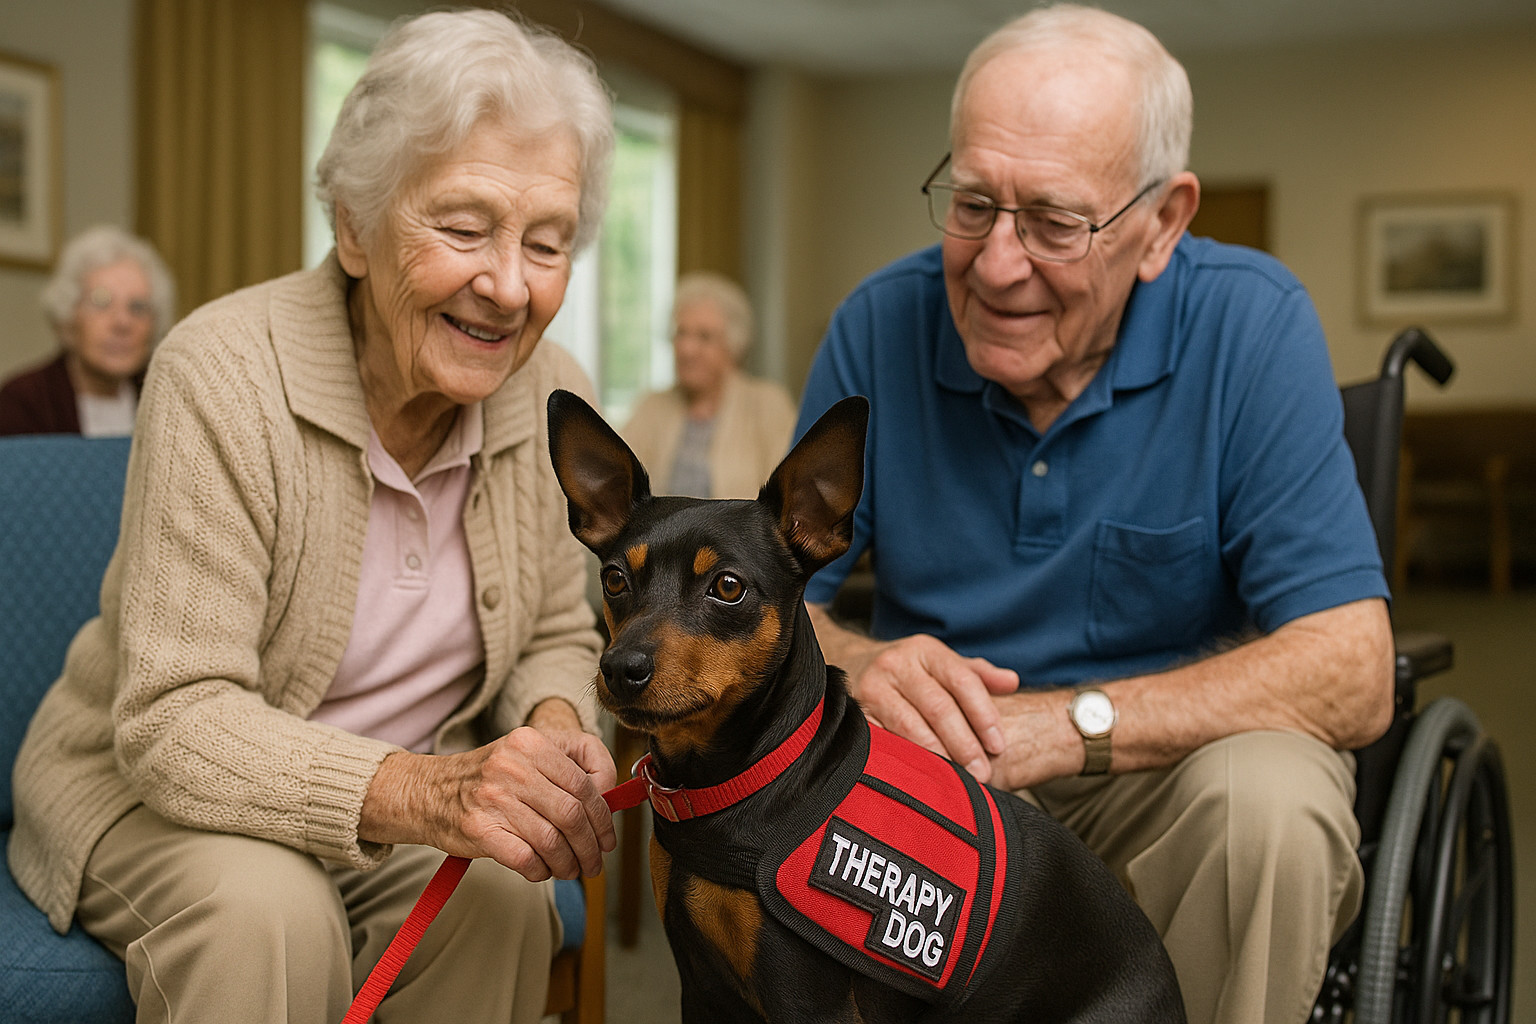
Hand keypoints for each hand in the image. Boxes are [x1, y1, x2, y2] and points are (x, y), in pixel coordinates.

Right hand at [361, 717, 617, 881]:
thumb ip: (570, 768)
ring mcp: (494, 797)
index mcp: (531, 741)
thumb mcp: (528, 755)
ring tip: (571, 870)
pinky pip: (526, 858)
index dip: (605, 815)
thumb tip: (610, 800)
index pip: (586, 782)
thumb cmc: (489, 779)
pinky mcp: (479, 829)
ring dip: (569, 863)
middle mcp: (513, 765)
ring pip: (553, 840)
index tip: (608, 835)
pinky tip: (541, 870)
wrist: (428, 792)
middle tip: (596, 861)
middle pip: (573, 813)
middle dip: (592, 845)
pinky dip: (540, 871)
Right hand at [843, 632, 1017, 782]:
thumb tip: (1012, 682)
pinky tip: (922, 776)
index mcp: (925, 650)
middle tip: (982, 772)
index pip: (962, 681)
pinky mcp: (854, 712)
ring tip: (957, 779)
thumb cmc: (910, 673)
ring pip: (910, 726)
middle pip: (938, 707)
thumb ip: (978, 675)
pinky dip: (905, 759)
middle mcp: (896, 663)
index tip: (999, 745)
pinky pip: (884, 740)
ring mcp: (871, 687)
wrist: (851, 666)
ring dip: (937, 755)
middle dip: (964, 743)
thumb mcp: (942, 664)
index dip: (984, 715)